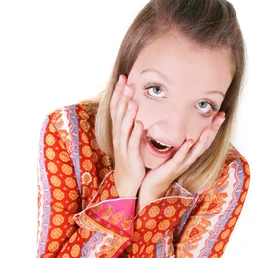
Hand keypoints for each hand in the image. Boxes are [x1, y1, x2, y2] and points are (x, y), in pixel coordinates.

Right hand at [110, 74, 145, 196]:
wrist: (126, 180)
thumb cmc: (129, 157)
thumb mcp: (128, 137)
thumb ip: (130, 122)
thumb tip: (133, 104)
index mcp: (118, 130)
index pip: (116, 107)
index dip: (118, 93)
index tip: (123, 77)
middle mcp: (118, 136)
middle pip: (119, 113)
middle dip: (122, 98)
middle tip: (127, 82)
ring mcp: (123, 146)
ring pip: (124, 127)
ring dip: (128, 113)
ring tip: (132, 100)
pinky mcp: (131, 155)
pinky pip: (133, 143)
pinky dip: (135, 133)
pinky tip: (140, 124)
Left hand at [140, 112, 225, 195]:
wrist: (152, 187)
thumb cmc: (161, 168)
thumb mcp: (171, 152)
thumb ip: (176, 140)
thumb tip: (178, 123)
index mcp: (189, 154)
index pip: (204, 139)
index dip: (213, 127)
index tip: (220, 114)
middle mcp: (189, 159)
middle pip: (204, 143)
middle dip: (213, 129)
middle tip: (221, 116)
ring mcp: (181, 164)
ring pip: (195, 150)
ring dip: (203, 139)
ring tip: (210, 127)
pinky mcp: (171, 168)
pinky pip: (180, 158)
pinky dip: (185, 149)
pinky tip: (190, 141)